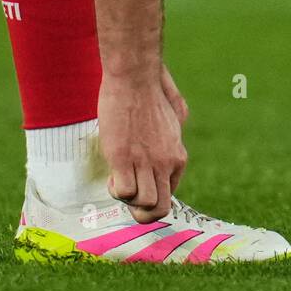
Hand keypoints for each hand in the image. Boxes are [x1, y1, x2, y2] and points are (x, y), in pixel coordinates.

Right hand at [98, 71, 187, 221]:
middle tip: (130, 196)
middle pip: (161, 209)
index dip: (152, 195)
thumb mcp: (174, 114)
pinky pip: (124, 192)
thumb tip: (178, 124)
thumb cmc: (149, 91)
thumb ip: (176, 126)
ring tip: (119, 181)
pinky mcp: (123, 157)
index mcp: (177, 156)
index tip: (140, 184)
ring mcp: (145, 162)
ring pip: (144, 205)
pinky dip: (116, 190)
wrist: (135, 77)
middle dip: (144, 213)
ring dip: (129, 200)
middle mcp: (165, 163)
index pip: (170, 195)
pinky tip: (112, 174)